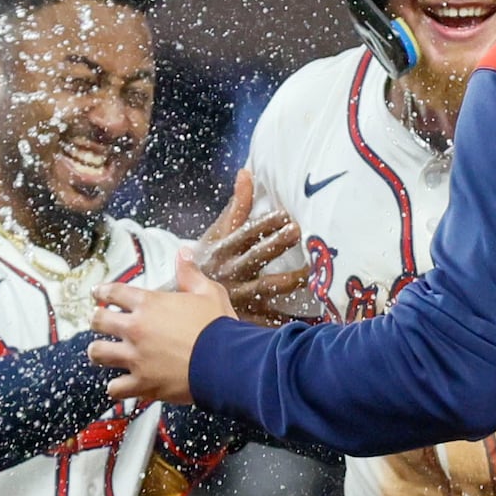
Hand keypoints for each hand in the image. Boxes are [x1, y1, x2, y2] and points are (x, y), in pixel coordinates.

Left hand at [89, 253, 235, 405]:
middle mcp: (136, 329)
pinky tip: (120, 385)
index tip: (98, 293)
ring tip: (101, 353)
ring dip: (99, 352)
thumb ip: (191, 274)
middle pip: (98, 321)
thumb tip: (183, 254)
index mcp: (149, 304)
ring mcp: (136, 357)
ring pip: (99, 353)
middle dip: (97, 320)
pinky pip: (116, 388)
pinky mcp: (142, 383)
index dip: (102, 291)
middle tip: (99, 322)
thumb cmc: (218, 328)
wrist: (227, 363)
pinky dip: (117, 387)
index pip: (114, 292)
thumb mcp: (208, 293)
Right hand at [194, 172, 318, 323]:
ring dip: (290, 280)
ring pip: (267, 288)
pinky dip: (287, 322)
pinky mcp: (245, 317)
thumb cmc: (208, 262)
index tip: (286, 214)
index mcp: (225, 249)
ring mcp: (239, 296)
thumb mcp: (218, 233)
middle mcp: (232, 272)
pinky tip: (310, 320)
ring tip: (312, 273)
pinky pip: (268, 320)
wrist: (184, 302)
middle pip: (256, 257)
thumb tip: (247, 172)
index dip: (265, 223)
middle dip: (276, 244)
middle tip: (297, 231)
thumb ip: (237, 206)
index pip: (246, 233)